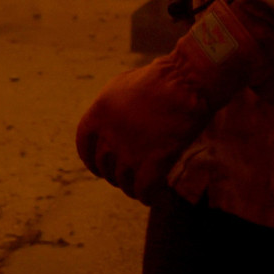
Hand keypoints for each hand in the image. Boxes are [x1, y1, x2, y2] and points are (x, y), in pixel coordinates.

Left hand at [74, 2, 265, 199]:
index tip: (99, 167)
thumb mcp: (122, 85)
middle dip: (114, 174)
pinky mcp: (153, 162)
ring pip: (123, 181)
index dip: (91, 161)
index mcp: (98, 113)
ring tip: (141, 187)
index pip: (85, 147)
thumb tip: (104, 128)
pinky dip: (147, 196)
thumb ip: (109, 109)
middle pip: (105, 166)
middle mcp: (109, 134)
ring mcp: (130, 150)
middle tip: (128, 175)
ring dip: (131, 187)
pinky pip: (144, 190)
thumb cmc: (162, 78)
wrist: (188, 80)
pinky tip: (153, 195)